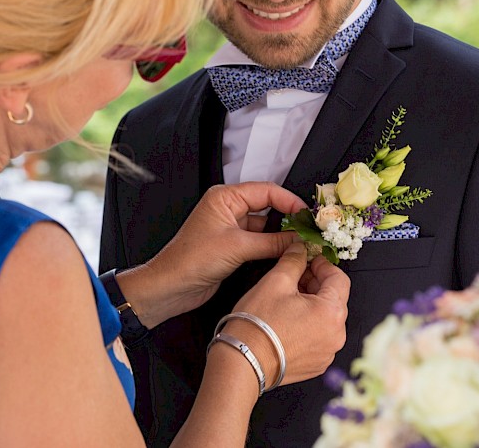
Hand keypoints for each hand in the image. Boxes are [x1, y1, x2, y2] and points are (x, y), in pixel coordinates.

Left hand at [121, 182, 305, 327]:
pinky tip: (286, 253)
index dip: (289, 200)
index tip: (306, 213)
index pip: (265, 191)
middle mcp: (228, 209)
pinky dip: (272, 247)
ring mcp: (230, 228)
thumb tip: (298, 239)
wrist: (170, 287)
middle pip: (267, 206)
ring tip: (302, 242)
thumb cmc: (190, 260)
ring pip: (265, 226)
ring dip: (281, 235)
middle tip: (308, 228)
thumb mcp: (237, 247)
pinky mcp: (232, 246)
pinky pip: (259, 242)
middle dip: (288, 217)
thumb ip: (272, 242)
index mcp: (225, 198)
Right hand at [224, 242, 349, 386]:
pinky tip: (288, 320)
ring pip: (326, 318)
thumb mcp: (276, 281)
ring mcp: (327, 352)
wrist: (243, 362)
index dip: (323, 265)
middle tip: (294, 276)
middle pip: (334, 299)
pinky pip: (319, 337)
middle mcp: (336, 335)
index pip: (339, 278)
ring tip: (288, 299)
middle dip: (316, 284)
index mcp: (331, 312)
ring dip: (312, 304)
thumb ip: (294, 260)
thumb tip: (301, 249)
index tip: (309, 259)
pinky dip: (309, 325)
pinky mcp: (316, 364)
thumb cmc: (257, 325)